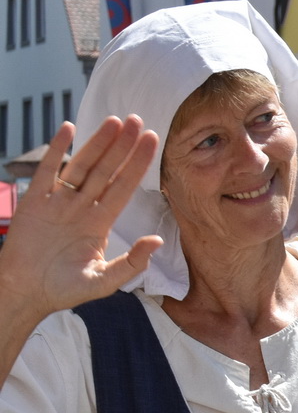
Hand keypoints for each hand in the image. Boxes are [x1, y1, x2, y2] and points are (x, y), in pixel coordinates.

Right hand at [0, 117, 160, 320]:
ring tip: (115, 122)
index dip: (137, 165)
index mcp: (101, 223)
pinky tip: (70, 129)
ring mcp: (59, 202)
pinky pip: (48, 170)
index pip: (124, 187)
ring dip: (98, 143)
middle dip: (123, 146)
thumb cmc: (65, 289)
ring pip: (82, 165)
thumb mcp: (105, 281)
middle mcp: (82, 207)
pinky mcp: (35, 201)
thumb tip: (157, 241)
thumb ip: (132, 262)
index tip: (152, 142)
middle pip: (107, 170)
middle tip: (138, 121)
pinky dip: (57, 150)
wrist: (26, 292)